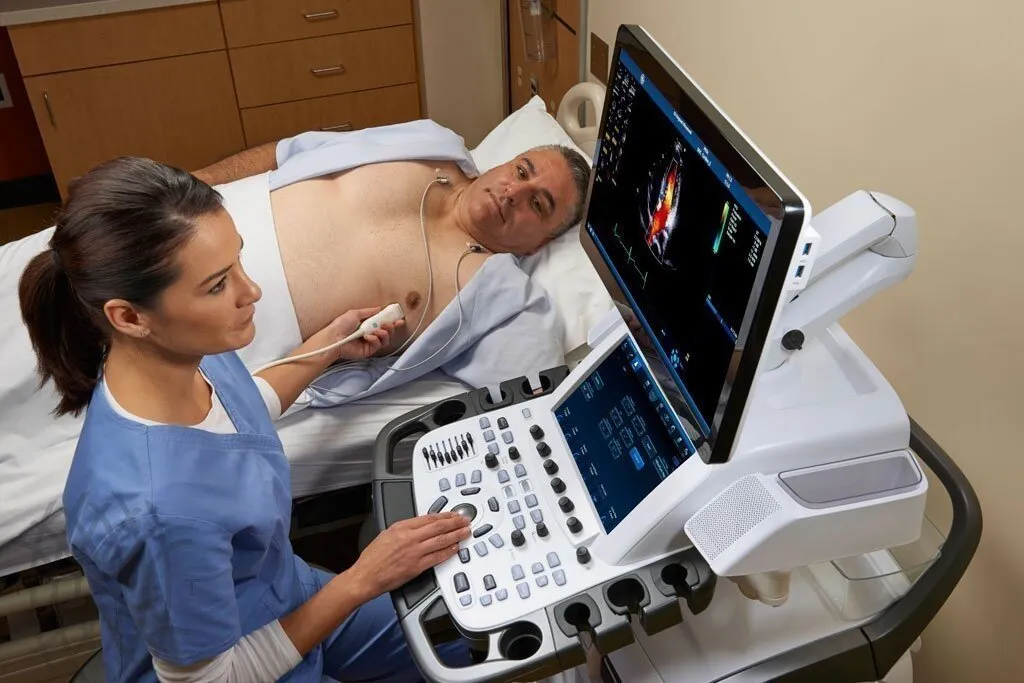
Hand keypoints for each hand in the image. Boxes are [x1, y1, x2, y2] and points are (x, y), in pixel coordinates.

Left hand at [322, 307, 403, 360]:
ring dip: (384, 333)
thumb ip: (368, 312)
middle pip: (387, 332)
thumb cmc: (341, 325)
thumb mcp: (355, 313)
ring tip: (377, 330)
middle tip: (389, 324)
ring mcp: (370, 343)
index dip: (392, 321)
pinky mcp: (368, 351)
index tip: (398, 319)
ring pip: (385, 339)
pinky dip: (375, 339)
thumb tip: (378, 308)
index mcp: (367, 324)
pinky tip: (368, 337)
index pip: (383, 323)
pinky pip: (378, 345)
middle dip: (390, 327)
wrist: (334, 338)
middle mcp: (370, 333)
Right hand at [345, 512, 470, 599]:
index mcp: (401, 527)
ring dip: (456, 535)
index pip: (429, 518)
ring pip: (441, 540)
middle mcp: (409, 538)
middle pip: (438, 527)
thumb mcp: (387, 534)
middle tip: (465, 521)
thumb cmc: (373, 558)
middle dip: (455, 523)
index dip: (444, 515)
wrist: (366, 576)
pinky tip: (455, 548)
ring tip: (465, 532)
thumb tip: (420, 526)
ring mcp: (414, 552)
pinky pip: (437, 557)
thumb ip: (405, 529)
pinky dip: (448, 552)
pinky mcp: (417, 567)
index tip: (453, 515)